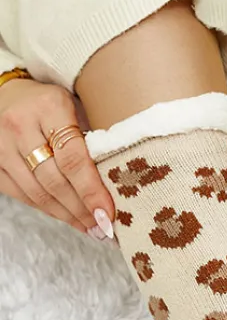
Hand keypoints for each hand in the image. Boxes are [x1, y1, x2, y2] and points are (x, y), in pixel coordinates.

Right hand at [0, 77, 113, 237]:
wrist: (9, 92)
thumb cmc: (52, 103)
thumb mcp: (77, 107)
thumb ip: (95, 138)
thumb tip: (122, 183)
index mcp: (49, 107)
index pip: (73, 158)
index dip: (91, 191)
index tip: (108, 213)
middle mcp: (20, 125)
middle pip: (55, 180)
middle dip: (82, 209)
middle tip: (104, 227)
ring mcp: (1, 145)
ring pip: (37, 193)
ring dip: (67, 215)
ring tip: (91, 227)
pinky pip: (22, 195)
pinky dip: (48, 210)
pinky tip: (68, 218)